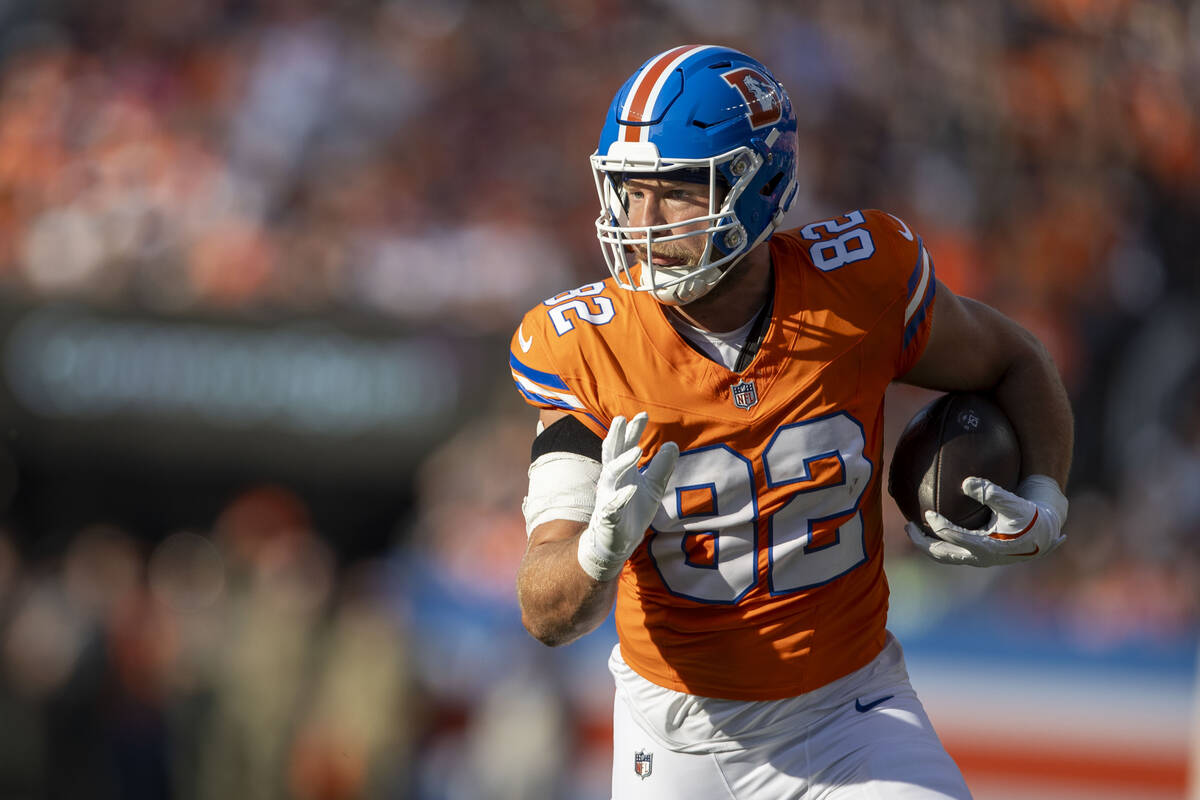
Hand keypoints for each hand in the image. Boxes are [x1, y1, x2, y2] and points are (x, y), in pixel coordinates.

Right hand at [577, 413, 678, 580]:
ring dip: (623, 461)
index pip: (624, 445)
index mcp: (622, 471)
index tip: (643, 414)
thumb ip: (661, 467)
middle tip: (622, 418)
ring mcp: (608, 497)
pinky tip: (632, 489)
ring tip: (637, 450)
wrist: (618, 542)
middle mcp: (612, 480)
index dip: (632, 430)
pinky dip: (621, 497)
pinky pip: (613, 505)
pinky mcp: (609, 516)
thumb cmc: (633, 510)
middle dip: (616, 436)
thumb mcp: (652, 486)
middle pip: (611, 453)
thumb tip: (673, 444)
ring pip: (611, 474)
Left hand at [906, 475, 1067, 566]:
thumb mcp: (1014, 503)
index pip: (952, 537)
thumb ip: (991, 492)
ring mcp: (977, 559)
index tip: (927, 512)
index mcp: (986, 547)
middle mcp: (979, 557)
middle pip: (941, 554)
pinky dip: (939, 542)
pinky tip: (931, 528)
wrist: (1043, 535)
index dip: (938, 524)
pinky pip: (952, 552)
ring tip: (913, 530)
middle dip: (922, 542)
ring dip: (928, 545)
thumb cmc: (1029, 517)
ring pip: (945, 556)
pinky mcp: (978, 556)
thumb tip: (966, 482)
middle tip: (908, 527)